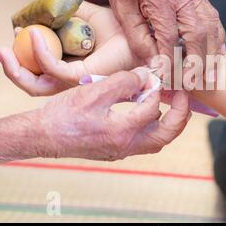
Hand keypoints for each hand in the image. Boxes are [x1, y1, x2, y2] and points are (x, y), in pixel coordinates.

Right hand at [0, 0, 141, 95]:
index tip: (15, 32)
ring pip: (38, 85)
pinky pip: (53, 69)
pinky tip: (35, 34)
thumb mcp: (88, 16)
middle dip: (13, 68)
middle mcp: (71, 78)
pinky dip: (40, 53)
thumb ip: (66, 10)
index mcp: (70, 66)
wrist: (139, 35)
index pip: (40, 70)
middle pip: (34, 83)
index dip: (23, 55)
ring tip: (5, 49)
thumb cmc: (120, 31)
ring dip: (17, 67)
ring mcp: (76, 81)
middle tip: (2, 48)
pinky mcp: (82, 77)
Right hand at [32, 69, 189, 160]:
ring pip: (157, 140)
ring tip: (169, 101)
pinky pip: (144, 140)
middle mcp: (126, 146)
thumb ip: (125, 82)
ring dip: (168, 122)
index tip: (150, 75)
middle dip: (180, 113)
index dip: (154, 88)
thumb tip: (146, 76)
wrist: (42, 136)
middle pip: (167, 134)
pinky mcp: (116, 150)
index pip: (152, 108)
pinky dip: (152, 125)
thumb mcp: (95, 91)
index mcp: (122, 132)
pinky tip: (146, 109)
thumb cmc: (64, 114)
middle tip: (183, 94)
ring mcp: (122, 151)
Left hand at [80, 0, 225, 67]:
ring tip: (212, 75)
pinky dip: (217, 37)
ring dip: (213, 53)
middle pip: (198, 33)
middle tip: (196, 83)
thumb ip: (139, 38)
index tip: (169, 79)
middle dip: (199, 62)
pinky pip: (213, 17)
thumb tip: (155, 65)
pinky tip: (217, 53)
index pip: (170, 37)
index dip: (170, 61)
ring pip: (211, 26)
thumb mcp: (122, 10)